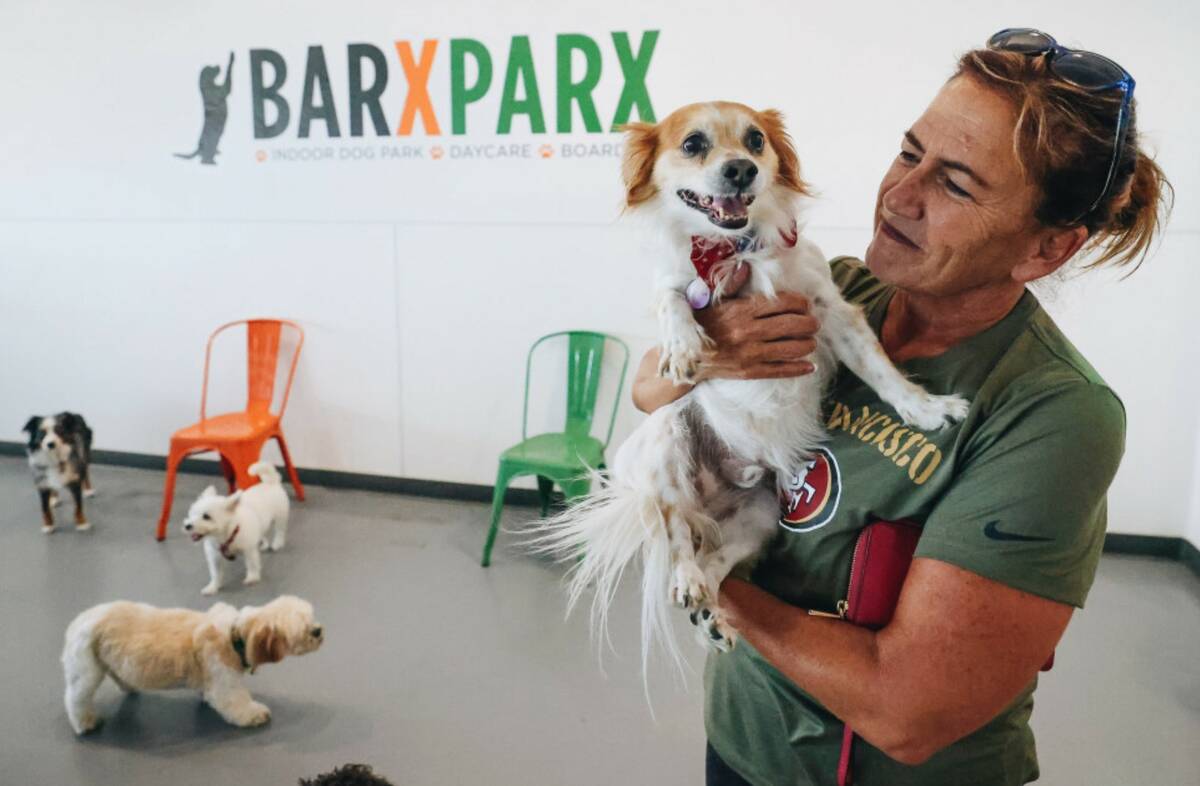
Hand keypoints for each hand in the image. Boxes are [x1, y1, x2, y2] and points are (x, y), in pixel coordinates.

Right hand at [693, 264, 819, 380]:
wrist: (686, 358)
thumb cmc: (701, 325)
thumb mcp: (713, 301)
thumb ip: (732, 284)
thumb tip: (746, 266)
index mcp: (741, 310)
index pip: (783, 303)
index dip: (801, 303)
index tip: (805, 304)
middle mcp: (748, 331)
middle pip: (793, 325)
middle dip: (810, 323)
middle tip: (814, 323)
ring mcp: (750, 354)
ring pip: (792, 348)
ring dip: (808, 344)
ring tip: (811, 341)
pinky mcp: (750, 372)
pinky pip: (780, 370)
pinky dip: (799, 369)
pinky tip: (809, 367)